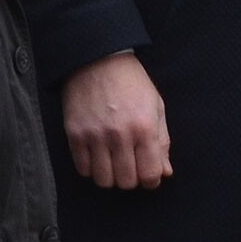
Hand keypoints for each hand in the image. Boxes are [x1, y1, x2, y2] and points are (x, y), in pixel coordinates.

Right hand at [63, 50, 172, 190]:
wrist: (97, 59)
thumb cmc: (131, 82)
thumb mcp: (155, 106)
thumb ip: (161, 142)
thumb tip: (165, 172)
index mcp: (144, 127)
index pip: (150, 174)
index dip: (151, 180)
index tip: (148, 175)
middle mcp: (120, 135)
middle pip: (126, 182)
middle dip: (131, 179)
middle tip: (130, 167)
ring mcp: (95, 136)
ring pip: (103, 180)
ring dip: (110, 176)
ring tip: (112, 163)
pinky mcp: (75, 134)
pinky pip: (82, 169)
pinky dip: (91, 168)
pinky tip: (96, 156)